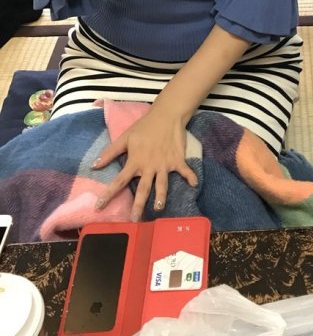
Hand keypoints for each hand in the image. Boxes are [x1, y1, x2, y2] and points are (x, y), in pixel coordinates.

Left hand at [93, 104, 197, 220]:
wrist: (166, 115)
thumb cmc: (144, 127)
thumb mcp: (125, 138)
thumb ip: (110, 152)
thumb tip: (94, 165)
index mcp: (135, 161)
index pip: (119, 181)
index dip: (108, 194)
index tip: (99, 207)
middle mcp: (149, 166)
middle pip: (143, 189)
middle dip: (138, 205)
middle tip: (135, 220)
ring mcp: (164, 164)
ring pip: (162, 184)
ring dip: (161, 196)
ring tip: (159, 208)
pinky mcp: (177, 160)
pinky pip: (185, 170)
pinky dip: (190, 177)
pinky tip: (195, 184)